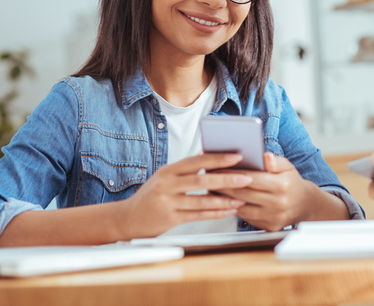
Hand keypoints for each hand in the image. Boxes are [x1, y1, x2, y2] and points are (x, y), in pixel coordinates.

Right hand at [117, 153, 252, 238]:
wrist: (126, 219)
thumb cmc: (151, 196)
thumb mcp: (164, 177)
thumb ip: (185, 169)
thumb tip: (208, 154)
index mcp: (168, 170)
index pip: (196, 161)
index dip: (218, 158)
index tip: (237, 156)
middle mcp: (166, 184)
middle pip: (202, 179)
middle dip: (227, 179)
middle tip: (246, 178)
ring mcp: (167, 202)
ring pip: (202, 200)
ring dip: (224, 200)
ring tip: (241, 198)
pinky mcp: (169, 218)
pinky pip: (197, 215)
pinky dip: (215, 213)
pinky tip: (228, 211)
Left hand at [219, 153, 316, 230]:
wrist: (305, 204)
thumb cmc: (292, 182)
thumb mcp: (287, 167)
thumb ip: (275, 161)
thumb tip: (265, 156)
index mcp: (282, 186)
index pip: (251, 178)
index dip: (232, 173)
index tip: (217, 168)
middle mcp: (278, 203)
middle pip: (243, 194)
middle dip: (223, 186)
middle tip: (208, 178)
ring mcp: (273, 217)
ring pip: (242, 207)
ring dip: (225, 199)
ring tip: (212, 190)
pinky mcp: (268, 226)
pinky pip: (246, 217)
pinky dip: (234, 209)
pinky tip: (225, 201)